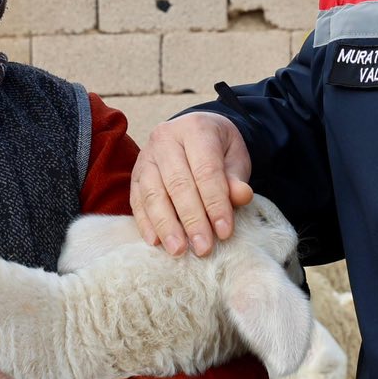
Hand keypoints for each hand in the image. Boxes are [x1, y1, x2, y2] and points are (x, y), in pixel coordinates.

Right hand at [131, 111, 253, 255]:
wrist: (197, 134)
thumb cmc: (219, 150)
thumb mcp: (235, 158)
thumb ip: (236, 179)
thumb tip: (242, 196)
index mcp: (195, 128)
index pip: (206, 170)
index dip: (215, 203)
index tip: (224, 232)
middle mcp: (165, 137)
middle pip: (178, 183)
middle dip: (191, 219)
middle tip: (203, 248)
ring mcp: (146, 155)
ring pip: (153, 193)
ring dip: (166, 225)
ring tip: (178, 250)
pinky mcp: (135, 173)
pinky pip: (137, 199)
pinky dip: (145, 222)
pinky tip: (156, 242)